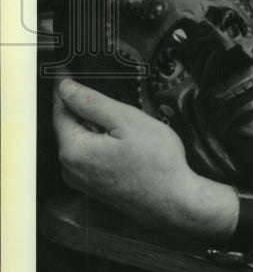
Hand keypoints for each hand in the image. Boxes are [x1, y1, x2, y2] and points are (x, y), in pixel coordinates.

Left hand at [53, 78, 238, 246]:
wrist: (174, 201)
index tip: (65, 70)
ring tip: (124, 123)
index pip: (60, 110)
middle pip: (70, 125)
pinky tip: (125, 142)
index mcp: (73, 149)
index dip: (64, 87)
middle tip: (106, 95)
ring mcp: (81, 180)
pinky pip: (90, 154)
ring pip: (81, 140)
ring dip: (95, 125)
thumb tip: (65, 88)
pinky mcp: (93, 186)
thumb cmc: (156, 162)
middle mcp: (70, 168)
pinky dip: (101, 141)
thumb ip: (92, 102)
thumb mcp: (127, 120)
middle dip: (83, 108)